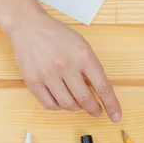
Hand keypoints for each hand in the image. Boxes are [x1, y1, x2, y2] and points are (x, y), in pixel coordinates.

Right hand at [7, 12, 121, 121]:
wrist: (28, 26)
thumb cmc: (57, 35)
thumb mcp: (81, 45)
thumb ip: (91, 66)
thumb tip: (99, 91)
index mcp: (83, 56)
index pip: (103, 87)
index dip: (111, 105)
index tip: (116, 116)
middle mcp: (66, 66)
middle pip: (85, 99)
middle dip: (94, 109)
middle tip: (97, 111)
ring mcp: (48, 74)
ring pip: (68, 105)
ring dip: (76, 108)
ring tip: (77, 103)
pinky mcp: (33, 81)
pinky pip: (50, 104)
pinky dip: (59, 107)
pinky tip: (61, 100)